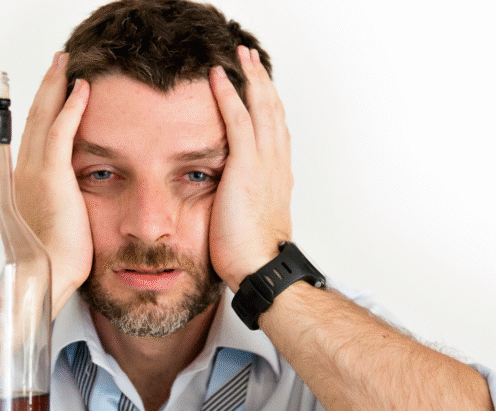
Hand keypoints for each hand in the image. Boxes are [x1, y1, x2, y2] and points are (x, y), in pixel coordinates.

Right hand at [14, 52, 91, 317]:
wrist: (45, 279)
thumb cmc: (53, 264)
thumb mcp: (56, 230)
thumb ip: (62, 212)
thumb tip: (73, 213)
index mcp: (23, 185)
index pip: (33, 138)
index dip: (42, 111)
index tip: (51, 92)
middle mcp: (23, 173)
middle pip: (34, 119)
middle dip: (46, 88)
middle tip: (57, 64)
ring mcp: (34, 173)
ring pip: (43, 117)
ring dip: (55, 87)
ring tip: (65, 65)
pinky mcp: (50, 178)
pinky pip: (61, 132)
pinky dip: (70, 107)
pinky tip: (82, 89)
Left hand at [207, 46, 293, 291]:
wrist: (260, 269)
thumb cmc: (250, 256)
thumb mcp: (247, 222)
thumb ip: (240, 203)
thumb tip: (226, 203)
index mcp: (277, 177)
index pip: (275, 132)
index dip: (268, 106)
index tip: (260, 89)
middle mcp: (277, 164)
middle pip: (273, 111)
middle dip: (262, 82)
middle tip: (252, 59)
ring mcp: (265, 163)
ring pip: (261, 107)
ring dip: (250, 77)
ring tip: (240, 56)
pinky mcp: (247, 167)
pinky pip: (237, 120)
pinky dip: (229, 95)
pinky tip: (218, 77)